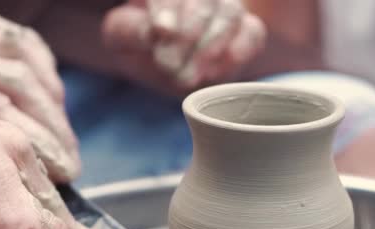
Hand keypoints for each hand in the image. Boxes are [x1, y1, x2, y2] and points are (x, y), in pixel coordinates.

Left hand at [0, 13, 77, 182]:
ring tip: (68, 149)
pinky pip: (33, 53)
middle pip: (17, 85)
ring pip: (28, 71)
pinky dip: (50, 85)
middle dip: (52, 133)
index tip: (60, 176)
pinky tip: (58, 115)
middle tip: (69, 168)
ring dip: (56, 115)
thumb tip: (11, 201)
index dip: (36, 146)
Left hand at [102, 0, 265, 92]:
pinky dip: (238, 50)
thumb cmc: (138, 46)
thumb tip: (156, 30)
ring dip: (210, 46)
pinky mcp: (247, 29)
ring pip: (230, 12)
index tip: (162, 33)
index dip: (167, 7)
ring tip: (190, 74)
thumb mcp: (120, 38)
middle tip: (170, 67)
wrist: (162, 65)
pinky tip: (217, 68)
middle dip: (187, 36)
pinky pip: (254, 32)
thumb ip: (129, 30)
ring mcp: (225, 6)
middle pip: (203, 1)